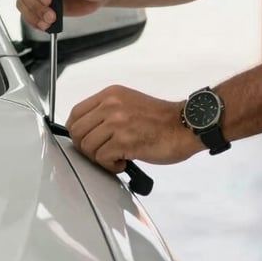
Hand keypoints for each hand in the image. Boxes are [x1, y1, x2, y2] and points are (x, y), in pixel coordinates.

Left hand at [67, 85, 203, 171]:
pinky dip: (111, 166)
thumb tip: (88, 130)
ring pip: (87, 147)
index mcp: (111, 94)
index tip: (85, 141)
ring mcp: (117, 122)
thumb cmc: (161, 120)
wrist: (185, 126)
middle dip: (86, 148)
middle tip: (101, 153)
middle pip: (77, 132)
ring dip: (100, 158)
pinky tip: (124, 162)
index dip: (77, 131)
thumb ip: (107, 112)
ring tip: (116, 157)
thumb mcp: (128, 104)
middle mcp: (111, 105)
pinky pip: (102, 159)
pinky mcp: (124, 141)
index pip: (76, 113)